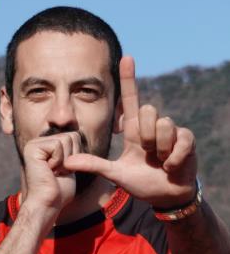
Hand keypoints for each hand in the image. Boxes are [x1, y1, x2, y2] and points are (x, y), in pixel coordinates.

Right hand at [21, 132, 81, 228]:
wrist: (47, 204)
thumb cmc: (59, 191)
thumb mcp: (69, 166)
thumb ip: (72, 150)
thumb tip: (77, 134)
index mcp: (46, 145)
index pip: (74, 136)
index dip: (76, 156)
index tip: (63, 171)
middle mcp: (38, 142)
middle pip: (72, 135)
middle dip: (72, 157)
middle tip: (58, 173)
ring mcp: (33, 144)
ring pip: (66, 139)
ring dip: (65, 160)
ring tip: (53, 172)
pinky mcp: (32, 148)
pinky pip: (58, 145)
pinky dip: (58, 161)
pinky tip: (48, 171)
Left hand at [63, 56, 197, 208]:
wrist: (165, 196)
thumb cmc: (140, 182)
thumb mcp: (115, 173)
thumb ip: (93, 165)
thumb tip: (67, 162)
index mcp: (134, 130)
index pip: (131, 99)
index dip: (129, 78)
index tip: (126, 57)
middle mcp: (152, 127)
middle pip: (149, 109)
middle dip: (146, 134)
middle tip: (147, 153)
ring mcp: (170, 132)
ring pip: (163, 124)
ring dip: (159, 148)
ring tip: (159, 161)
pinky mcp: (186, 140)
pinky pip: (179, 139)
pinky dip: (173, 157)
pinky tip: (171, 166)